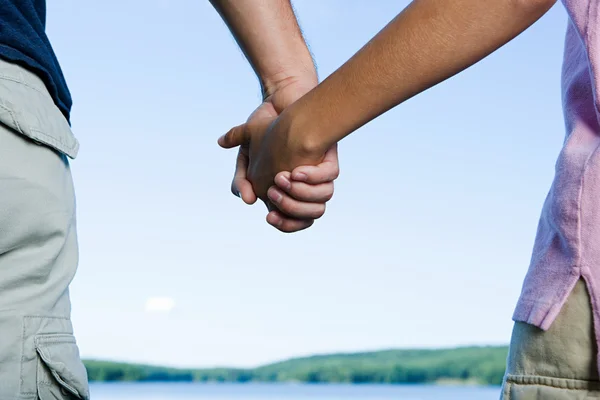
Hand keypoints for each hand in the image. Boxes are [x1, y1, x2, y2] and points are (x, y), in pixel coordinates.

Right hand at [221, 79, 338, 231]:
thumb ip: (241, 175)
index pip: (291, 221)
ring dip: (302, 195)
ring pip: (322, 199)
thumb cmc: (264, 127)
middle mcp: (307, 187)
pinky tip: (297, 171)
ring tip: (282, 179)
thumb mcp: (246, 152)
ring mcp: (319, 174)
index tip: (269, 216)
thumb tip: (244, 198)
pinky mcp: (329, 157)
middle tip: (273, 193)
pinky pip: (329, 174)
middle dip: (291, 209)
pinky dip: (315, 176)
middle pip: (308, 216)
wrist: (282, 101)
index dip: (283, 223)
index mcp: (287, 191)